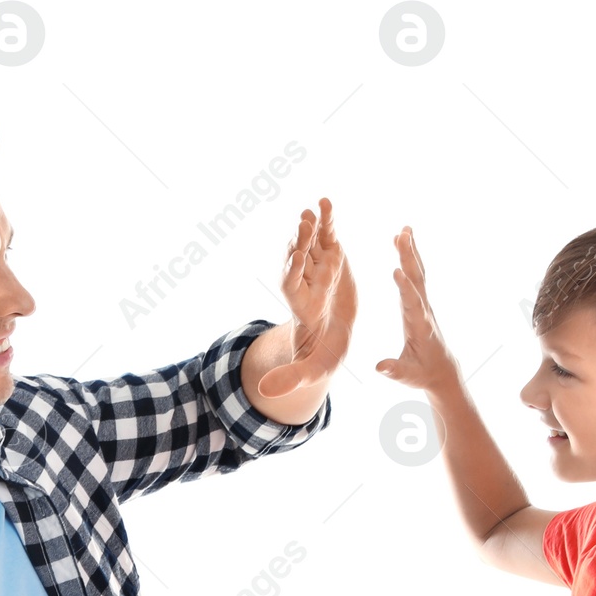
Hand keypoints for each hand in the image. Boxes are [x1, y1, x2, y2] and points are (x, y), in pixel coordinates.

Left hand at [255, 196, 356, 398]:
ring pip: (311, 244)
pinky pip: (327, 237)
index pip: (290, 286)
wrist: (330, 339)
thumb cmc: (321, 356)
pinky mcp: (331, 259)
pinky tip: (326, 202)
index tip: (295, 260)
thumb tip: (263, 393)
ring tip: (316, 208)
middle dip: (301, 242)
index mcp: (301, 305)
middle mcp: (305, 283)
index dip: (292, 272)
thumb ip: (290, 378)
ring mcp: (317, 268)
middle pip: (298, 259)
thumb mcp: (309, 371)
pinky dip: (327, 221)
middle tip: (304, 223)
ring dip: (311, 227)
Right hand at [375, 226, 461, 394]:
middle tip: (404, 234)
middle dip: (410, 257)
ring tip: (404, 230)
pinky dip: (410, 258)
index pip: (412, 303)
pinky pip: (415, 276)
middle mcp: (423, 310)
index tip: (397, 271)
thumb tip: (379, 367)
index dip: (405, 288)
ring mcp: (423, 304)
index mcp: (420, 326)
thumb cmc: (422, 374)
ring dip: (411, 252)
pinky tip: (403, 244)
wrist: (442, 370)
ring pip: (418, 273)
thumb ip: (394, 370)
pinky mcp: (419, 302)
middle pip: (417, 279)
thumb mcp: (407, 376)